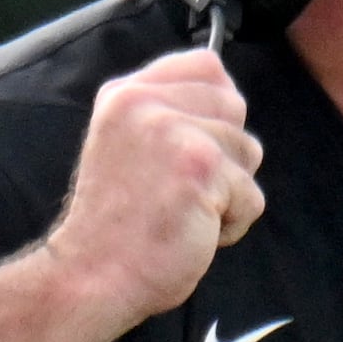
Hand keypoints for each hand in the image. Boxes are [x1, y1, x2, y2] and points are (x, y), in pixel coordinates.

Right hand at [42, 50, 264, 333]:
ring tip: (182, 213)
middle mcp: (146, 103)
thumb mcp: (124, 145)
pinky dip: (231, 225)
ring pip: (249, 152)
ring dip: (228, 193)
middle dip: (225, 155)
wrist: (91, 276)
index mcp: (125, 95)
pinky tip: (191, 234)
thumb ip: (164, 116)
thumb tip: (227, 98)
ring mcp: (173, 132)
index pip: (206, 65)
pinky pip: (251, 196)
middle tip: (181, 190)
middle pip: (235, 106)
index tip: (195, 149)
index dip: (217, 107)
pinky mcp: (201, 167)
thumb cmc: (114, 227)